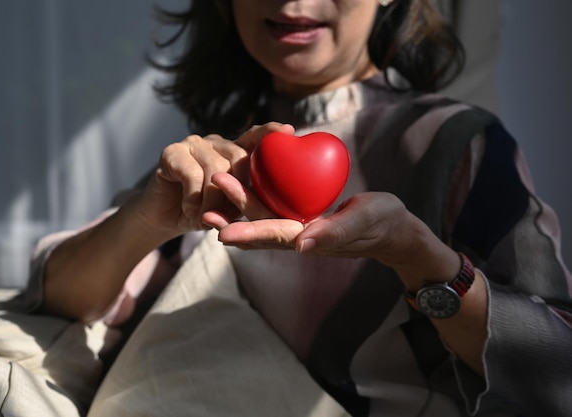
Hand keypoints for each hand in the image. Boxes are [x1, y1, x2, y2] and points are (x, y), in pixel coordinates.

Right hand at [130, 122, 294, 241]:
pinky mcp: (172, 152)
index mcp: (233, 152)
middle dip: (239, 191)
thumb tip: (272, 207)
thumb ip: (246, 199)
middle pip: (239, 157)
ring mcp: (193, 144)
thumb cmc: (201, 212)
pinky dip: (194, 199)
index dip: (270, 132)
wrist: (163, 218)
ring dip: (214, 201)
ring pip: (216, 169)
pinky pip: (192, 174)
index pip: (254, 136)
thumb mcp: (229, 208)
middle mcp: (215, 142)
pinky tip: (190, 211)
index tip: (289, 131)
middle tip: (230, 216)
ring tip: (206, 218)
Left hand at [205, 180, 458, 286]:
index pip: (274, 235)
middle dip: (233, 218)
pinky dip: (255, 202)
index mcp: (311, 240)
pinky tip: (240, 190)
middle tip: (205, 207)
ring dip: (238, 210)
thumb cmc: (384, 222)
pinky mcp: (305, 218)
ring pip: (264, 219)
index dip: (247, 232)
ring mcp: (301, 228)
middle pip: (260, 228)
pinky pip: (275, 210)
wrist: (393, 228)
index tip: (221, 231)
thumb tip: (302, 247)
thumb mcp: (365, 221)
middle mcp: (300, 237)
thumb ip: (336, 232)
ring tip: (212, 198)